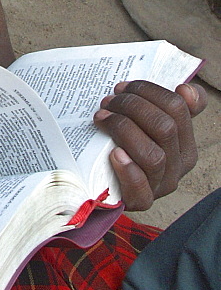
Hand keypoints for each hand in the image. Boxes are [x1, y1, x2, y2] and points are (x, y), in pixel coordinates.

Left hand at [93, 80, 206, 209]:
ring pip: (154, 156)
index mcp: (185, 141)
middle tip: (107, 102)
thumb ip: (167, 105)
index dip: (148, 91)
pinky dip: (128, 170)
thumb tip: (187, 89)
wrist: (107, 182)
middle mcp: (179, 164)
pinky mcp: (141, 202)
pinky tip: (113, 154)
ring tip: (101, 119)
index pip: (177, 108)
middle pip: (165, 128)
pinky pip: (141, 189)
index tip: (122, 87)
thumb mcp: (147, 124)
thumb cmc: (128, 146)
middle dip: (131, 107)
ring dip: (124, 131)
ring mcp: (162, 185)